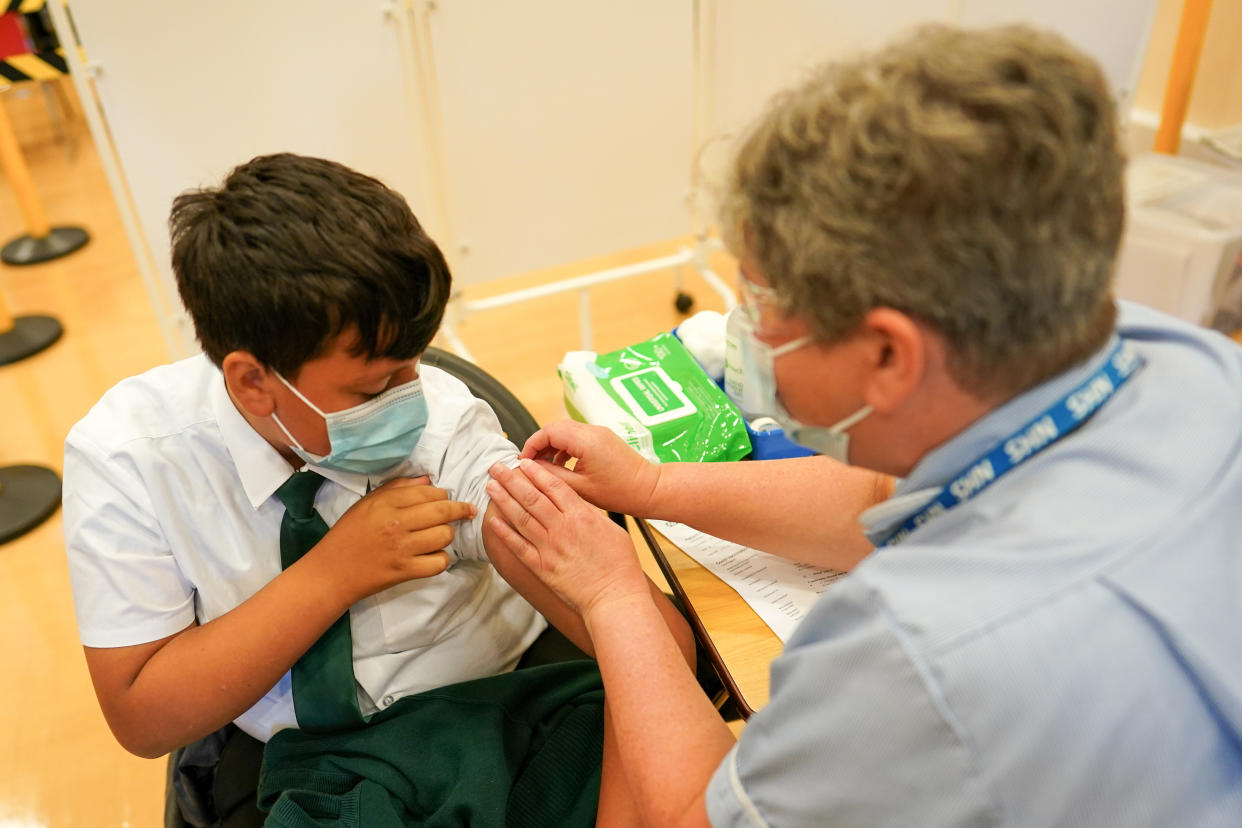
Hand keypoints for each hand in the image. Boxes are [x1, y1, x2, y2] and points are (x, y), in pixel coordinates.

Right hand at [314, 476, 474, 603]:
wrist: (332, 572)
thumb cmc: (348, 534)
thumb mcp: (367, 503)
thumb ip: (397, 488)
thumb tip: (428, 480)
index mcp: (385, 503)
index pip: (428, 492)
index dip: (443, 494)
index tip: (448, 498)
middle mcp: (396, 523)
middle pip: (442, 511)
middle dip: (459, 510)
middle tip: (466, 511)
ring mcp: (402, 549)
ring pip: (444, 536)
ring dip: (448, 535)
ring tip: (441, 535)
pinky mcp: (405, 571)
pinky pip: (439, 563)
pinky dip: (441, 559)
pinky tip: (433, 556)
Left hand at [485, 459, 649, 617]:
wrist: (614, 597)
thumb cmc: (620, 566)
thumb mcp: (611, 528)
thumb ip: (589, 513)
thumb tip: (575, 502)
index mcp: (581, 516)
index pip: (553, 486)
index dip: (536, 472)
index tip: (524, 463)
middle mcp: (562, 528)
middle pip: (532, 497)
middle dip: (512, 479)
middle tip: (497, 467)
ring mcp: (549, 548)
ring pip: (521, 517)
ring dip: (503, 500)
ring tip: (491, 486)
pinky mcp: (541, 567)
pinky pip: (518, 546)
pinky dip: (504, 532)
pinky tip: (493, 520)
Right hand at [519, 420, 660, 515]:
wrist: (649, 489)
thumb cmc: (621, 492)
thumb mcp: (579, 488)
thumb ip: (552, 476)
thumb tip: (531, 469)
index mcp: (586, 441)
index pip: (548, 432)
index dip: (531, 445)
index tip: (523, 461)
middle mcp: (593, 431)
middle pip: (555, 428)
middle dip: (539, 444)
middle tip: (530, 463)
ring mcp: (599, 433)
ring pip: (565, 431)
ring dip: (552, 445)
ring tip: (544, 466)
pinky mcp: (603, 439)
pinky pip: (577, 436)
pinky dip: (565, 447)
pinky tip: (562, 464)